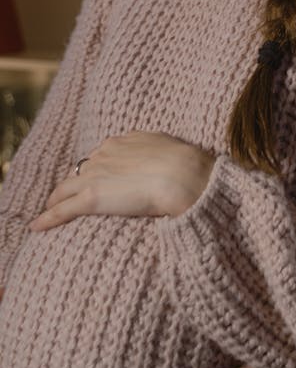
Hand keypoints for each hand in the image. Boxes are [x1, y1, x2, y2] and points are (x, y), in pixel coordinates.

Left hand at [28, 133, 213, 231]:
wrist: (184, 175)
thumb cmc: (187, 165)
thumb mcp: (170, 150)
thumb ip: (159, 154)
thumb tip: (164, 161)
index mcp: (124, 141)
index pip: (101, 156)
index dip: (96, 169)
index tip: (97, 179)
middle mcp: (105, 154)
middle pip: (80, 170)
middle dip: (74, 183)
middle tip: (68, 197)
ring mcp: (97, 175)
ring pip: (66, 188)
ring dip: (56, 200)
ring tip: (49, 211)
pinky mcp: (92, 197)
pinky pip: (63, 208)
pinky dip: (48, 217)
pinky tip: (37, 226)